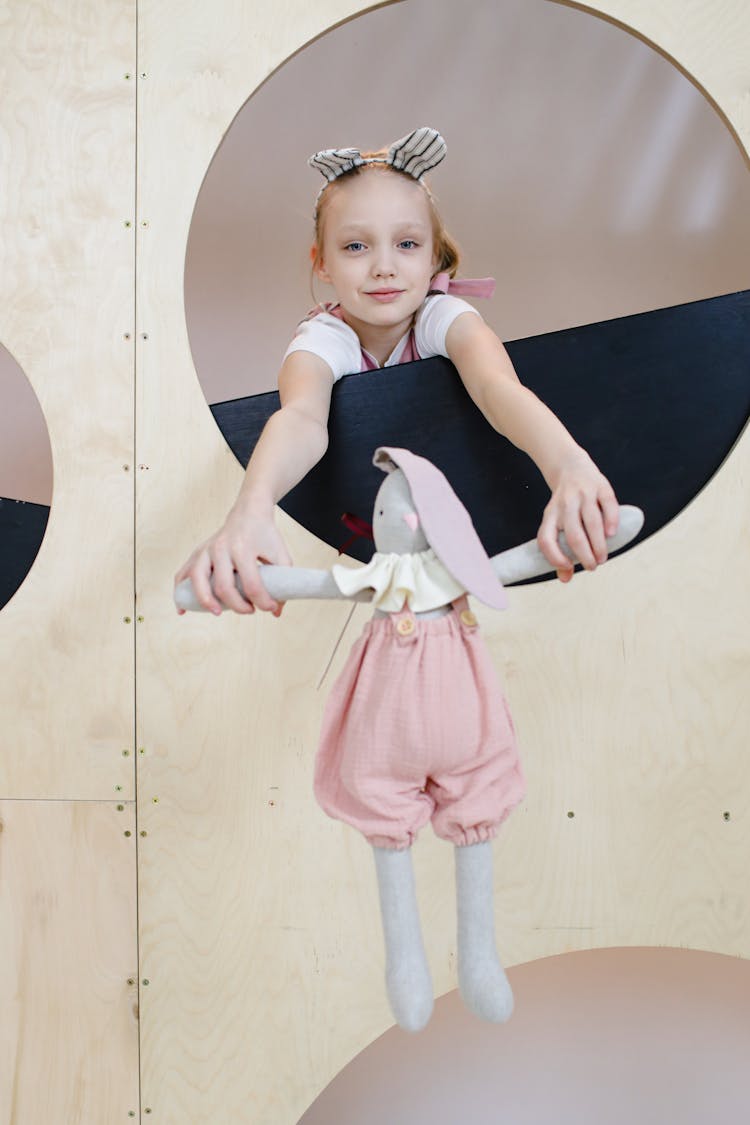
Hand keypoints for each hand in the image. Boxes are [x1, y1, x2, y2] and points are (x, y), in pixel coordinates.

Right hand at [173, 507, 291, 615]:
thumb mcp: (281, 555)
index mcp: (243, 548)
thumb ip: (283, 581)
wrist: (249, 512)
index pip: (251, 584)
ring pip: (198, 580)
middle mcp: (221, 548)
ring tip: (218, 612)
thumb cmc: (265, 535)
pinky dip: (180, 592)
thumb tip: (276, 612)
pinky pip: (183, 574)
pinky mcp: (197, 553)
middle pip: (223, 586)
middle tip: (250, 610)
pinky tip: (182, 609)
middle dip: (238, 606)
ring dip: (206, 601)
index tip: (271, 607)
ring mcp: (206, 550)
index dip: (263, 602)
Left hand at [537, 451, 619, 581]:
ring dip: (599, 544)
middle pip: (574, 535)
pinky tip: (612, 534)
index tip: (567, 568)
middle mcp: (565, 504)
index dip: (554, 557)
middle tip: (592, 566)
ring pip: (592, 522)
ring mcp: (583, 494)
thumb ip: (559, 550)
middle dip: (584, 555)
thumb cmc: (564, 505)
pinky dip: (611, 521)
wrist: (569, 466)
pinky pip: (608, 505)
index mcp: (550, 515)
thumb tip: (565, 579)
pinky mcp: (601, 486)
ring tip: (602, 558)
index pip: (546, 539)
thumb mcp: (555, 522)